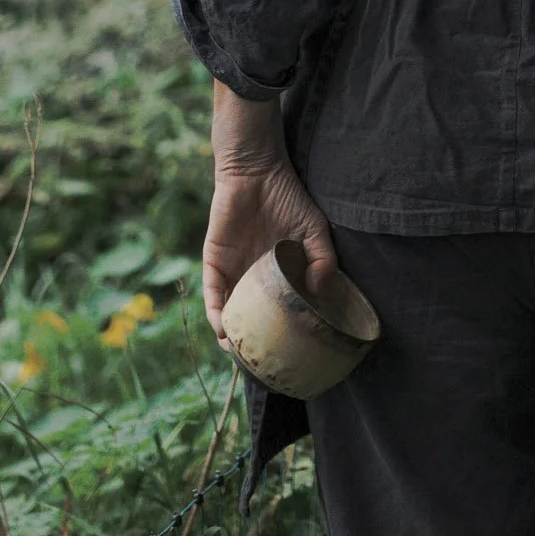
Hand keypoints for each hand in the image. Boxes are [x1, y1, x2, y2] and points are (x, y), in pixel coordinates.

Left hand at [202, 157, 337, 348]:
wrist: (256, 171)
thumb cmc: (288, 197)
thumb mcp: (314, 230)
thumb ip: (322, 258)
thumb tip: (321, 289)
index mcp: (275, 274)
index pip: (275, 309)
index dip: (279, 331)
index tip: (288, 355)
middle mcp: (252, 277)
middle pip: (249, 317)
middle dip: (252, 342)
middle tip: (262, 364)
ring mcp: (232, 271)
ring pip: (228, 312)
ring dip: (230, 335)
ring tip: (240, 355)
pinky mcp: (214, 261)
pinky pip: (212, 293)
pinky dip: (215, 313)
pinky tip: (223, 329)